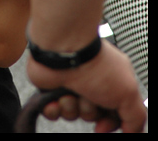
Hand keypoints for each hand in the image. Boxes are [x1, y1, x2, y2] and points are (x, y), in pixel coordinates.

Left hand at [29, 41, 146, 132]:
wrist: (63, 54)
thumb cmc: (96, 67)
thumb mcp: (128, 94)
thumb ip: (135, 116)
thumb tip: (133, 131)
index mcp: (114, 84)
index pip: (113, 113)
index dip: (109, 123)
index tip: (103, 126)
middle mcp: (93, 85)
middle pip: (92, 116)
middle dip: (89, 112)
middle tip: (89, 98)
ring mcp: (71, 86)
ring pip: (72, 114)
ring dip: (71, 108)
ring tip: (71, 93)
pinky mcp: (50, 89)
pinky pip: (52, 111)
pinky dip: (53, 108)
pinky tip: (55, 99)